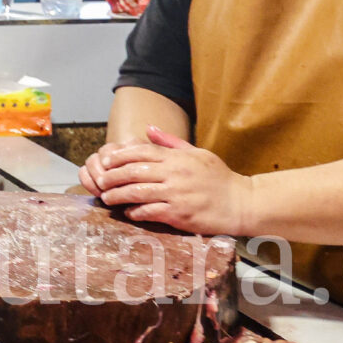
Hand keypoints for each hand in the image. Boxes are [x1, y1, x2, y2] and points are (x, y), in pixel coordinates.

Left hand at [87, 127, 254, 233]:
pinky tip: (128, 212)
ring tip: (107, 198)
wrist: (241, 203)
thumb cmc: (219, 178)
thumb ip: (170, 142)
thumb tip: (148, 128)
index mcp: (177, 158)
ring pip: (137, 192)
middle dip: (112, 176)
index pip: (141, 151)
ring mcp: (176, 194)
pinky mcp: (179, 214)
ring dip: (118, 195)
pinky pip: (150, 212)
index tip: (106, 161)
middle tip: (101, 181)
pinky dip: (135, 212)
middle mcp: (175, 174)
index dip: (120, 156)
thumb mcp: (198, 153)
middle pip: (133, 171)